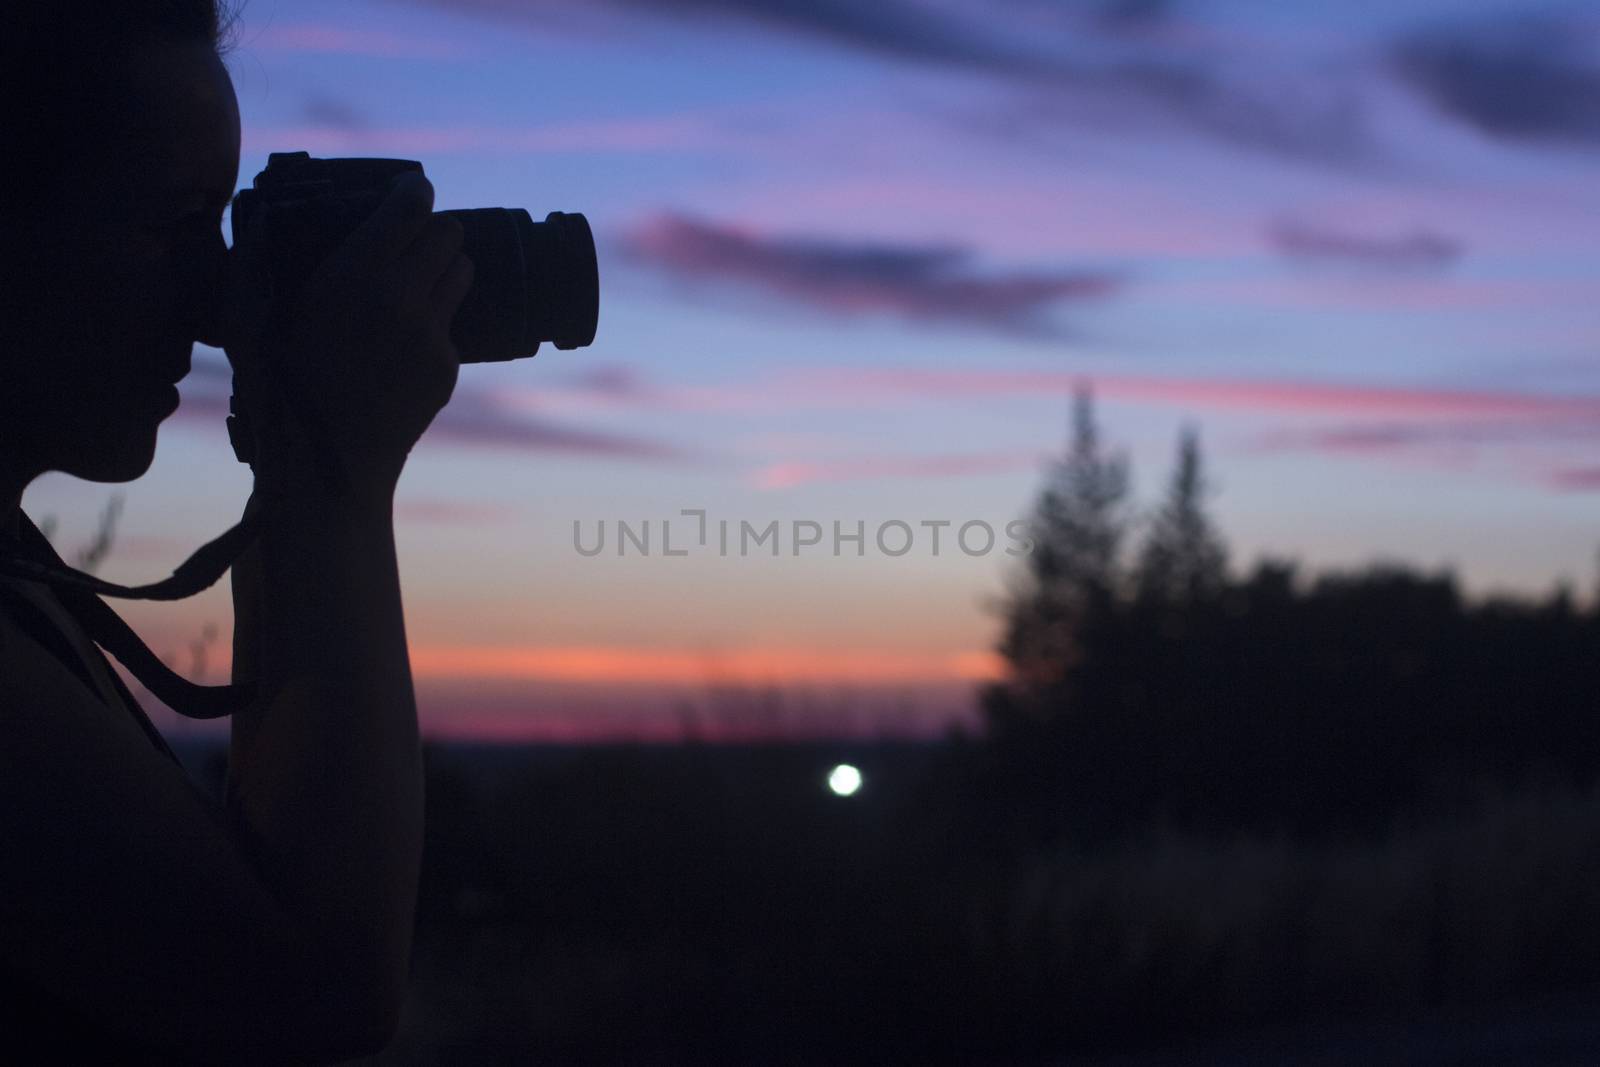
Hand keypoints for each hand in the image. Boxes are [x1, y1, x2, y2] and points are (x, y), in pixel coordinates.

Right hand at [222, 172, 474, 499]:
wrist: (323, 470)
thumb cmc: (274, 392)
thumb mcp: (248, 321)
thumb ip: (256, 263)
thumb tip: (260, 222)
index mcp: (355, 275)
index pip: (411, 206)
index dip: (414, 190)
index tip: (410, 188)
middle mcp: (404, 299)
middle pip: (449, 235)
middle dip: (432, 230)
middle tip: (411, 237)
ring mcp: (432, 336)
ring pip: (463, 274)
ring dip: (443, 268)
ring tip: (415, 280)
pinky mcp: (447, 368)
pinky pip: (451, 326)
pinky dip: (433, 322)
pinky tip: (401, 340)